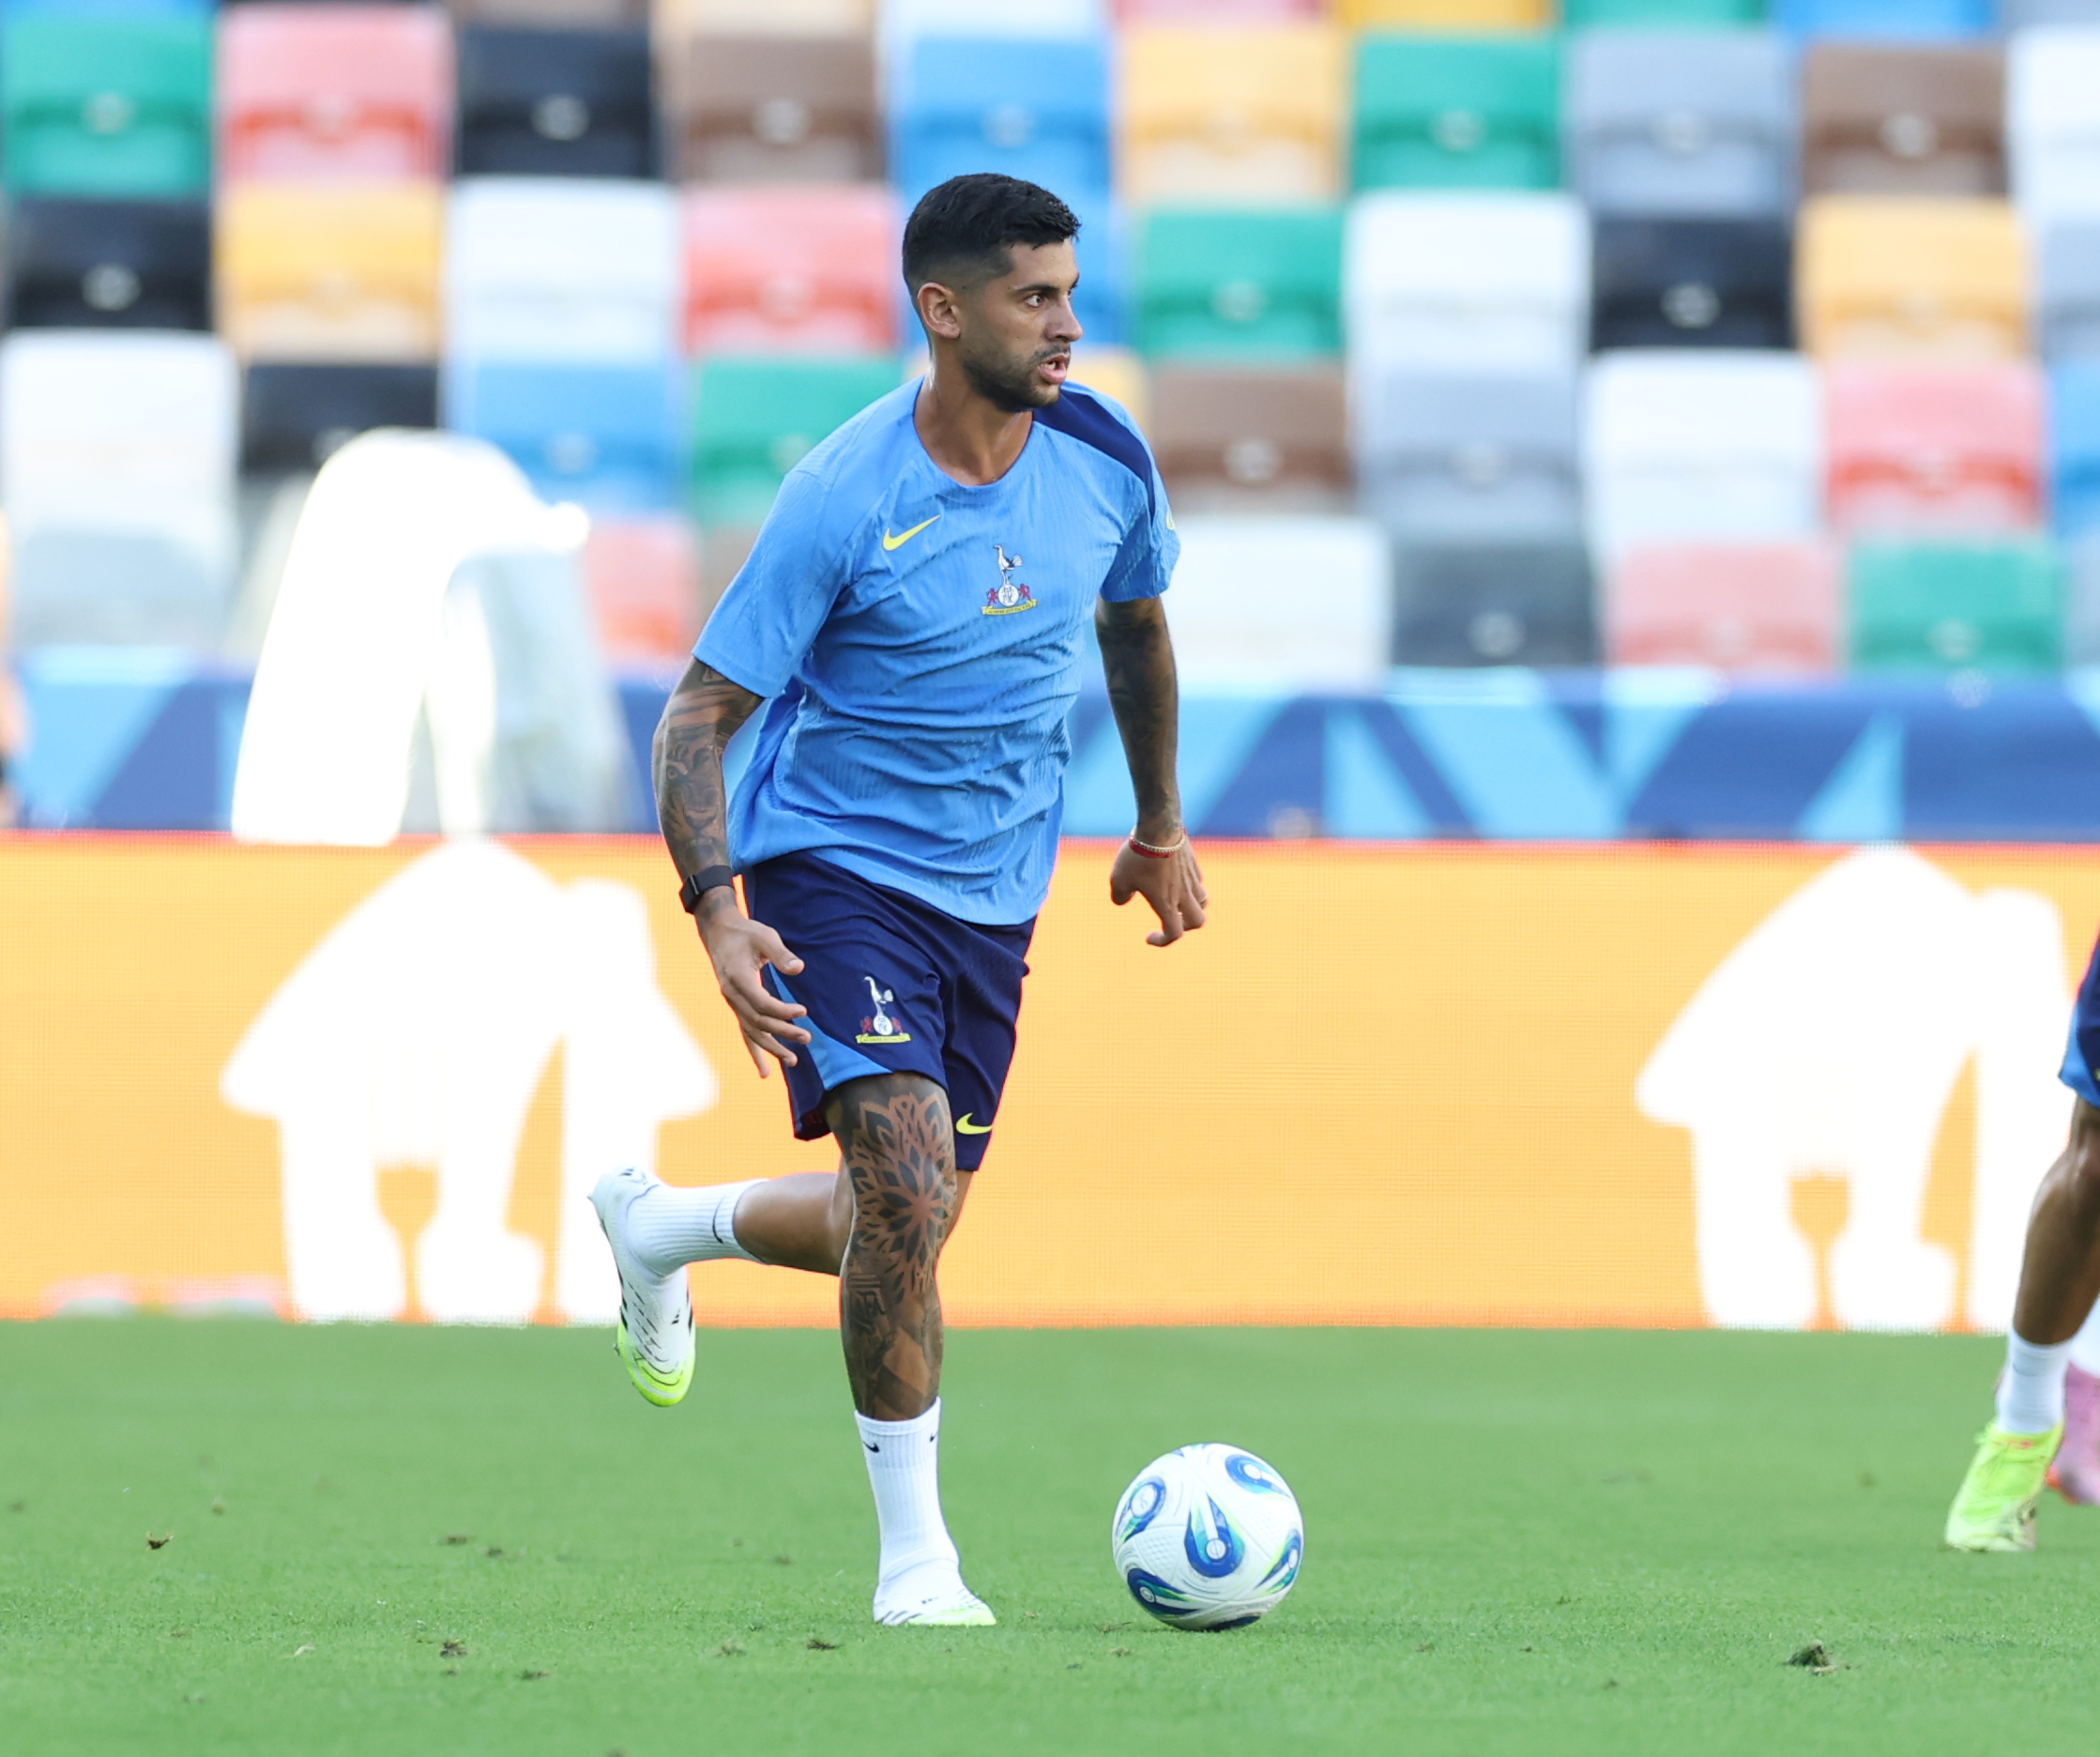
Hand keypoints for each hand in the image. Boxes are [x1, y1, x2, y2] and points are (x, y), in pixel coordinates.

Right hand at [694, 892, 811, 1075]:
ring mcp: (732, 1003)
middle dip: (783, 1032)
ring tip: (793, 1061)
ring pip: (751, 1032)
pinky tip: (765, 1071)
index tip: (803, 1011)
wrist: (719, 932)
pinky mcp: (736, 1006)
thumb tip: (799, 969)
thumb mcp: (764, 936)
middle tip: (807, 1038)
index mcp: (738, 978)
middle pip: (758, 1021)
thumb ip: (781, 953)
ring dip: (772, 1048)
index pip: (762, 1003)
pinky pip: (745, 1033)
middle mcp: (732, 995)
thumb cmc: (745, 933)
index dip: (783, 1011)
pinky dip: (756, 1052)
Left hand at [1109, 837, 1207, 946]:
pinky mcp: (1192, 862)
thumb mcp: (1119, 879)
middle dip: (1186, 926)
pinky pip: (1197, 880)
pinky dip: (1190, 886)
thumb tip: (1122, 901)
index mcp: (1166, 904)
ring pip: (1202, 899)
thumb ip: (1120, 896)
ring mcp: (1191, 878)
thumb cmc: (1137, 855)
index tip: (1148, 937)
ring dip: (1192, 905)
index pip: (1174, 933)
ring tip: (1175, 899)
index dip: (1163, 941)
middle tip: (1170, 920)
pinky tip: (1174, 877)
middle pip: (1198, 921)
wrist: (1159, 826)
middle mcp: (1183, 894)